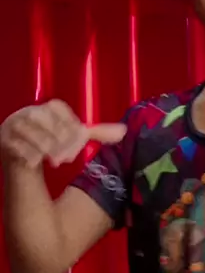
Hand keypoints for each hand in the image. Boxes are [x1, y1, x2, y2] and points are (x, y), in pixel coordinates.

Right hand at [0, 100, 125, 169]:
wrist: (23, 157)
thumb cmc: (53, 144)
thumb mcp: (75, 136)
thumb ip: (97, 133)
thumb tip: (124, 131)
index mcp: (47, 109)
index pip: (58, 108)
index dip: (69, 124)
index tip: (77, 142)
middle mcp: (28, 113)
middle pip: (45, 119)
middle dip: (59, 140)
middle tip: (66, 157)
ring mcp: (13, 127)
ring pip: (31, 132)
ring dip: (45, 148)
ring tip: (53, 161)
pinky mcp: (3, 141)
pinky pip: (15, 146)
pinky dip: (28, 156)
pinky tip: (34, 164)